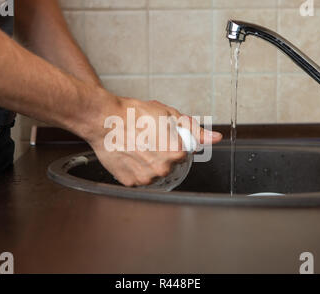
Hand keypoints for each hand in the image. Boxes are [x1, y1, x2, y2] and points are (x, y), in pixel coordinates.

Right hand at [77, 90, 222, 186]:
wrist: (104, 120)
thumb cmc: (134, 114)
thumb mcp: (169, 115)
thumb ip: (194, 130)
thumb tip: (215, 138)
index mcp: (175, 153)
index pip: (184, 154)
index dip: (174, 143)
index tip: (162, 135)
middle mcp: (161, 169)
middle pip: (170, 165)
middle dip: (162, 153)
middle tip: (148, 139)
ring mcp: (145, 178)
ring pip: (154, 173)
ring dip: (149, 162)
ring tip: (137, 146)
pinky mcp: (130, 182)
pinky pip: (139, 177)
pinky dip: (135, 168)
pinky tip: (129, 155)